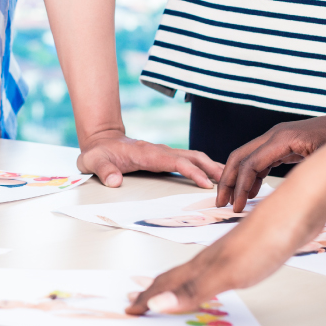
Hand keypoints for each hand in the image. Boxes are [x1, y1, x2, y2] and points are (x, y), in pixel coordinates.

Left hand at [76, 129, 221, 188]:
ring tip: (231, 179)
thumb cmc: (98, 153)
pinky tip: (216, 175)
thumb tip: (114, 182)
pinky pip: (189, 160)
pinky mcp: (166, 157)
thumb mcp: (93, 162)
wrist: (101, 141)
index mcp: (146, 153)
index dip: (192, 171)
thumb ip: (104, 171)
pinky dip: (204, 167)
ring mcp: (164, 153)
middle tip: (231, 181)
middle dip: (211, 168)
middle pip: (191, 156)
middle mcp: (159, 151)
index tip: (206, 183)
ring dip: (212, 166)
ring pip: (194, 157)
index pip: (174, 161)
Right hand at [125, 213, 311, 314]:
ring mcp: (226, 255)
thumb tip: (157, 303)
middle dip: (153, 291)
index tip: (130, 308)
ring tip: (166, 293)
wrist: (294, 214)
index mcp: (201, 264)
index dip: (146, 298)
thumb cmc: (264, 241)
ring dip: (174, 285)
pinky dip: (200, 281)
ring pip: (191, 273)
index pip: (165, 284)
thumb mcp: (226, 273)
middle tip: (138, 301)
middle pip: (174, 277)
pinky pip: (211, 272)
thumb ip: (193, 290)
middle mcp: (209, 258)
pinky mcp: (243, 255)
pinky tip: (212, 280)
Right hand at [218, 109, 325, 210]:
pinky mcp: (285, 143)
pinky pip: (261, 159)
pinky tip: (253, 192)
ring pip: (247, 158)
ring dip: (237, 178)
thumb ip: (304, 177)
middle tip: (221, 203)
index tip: (236, 208)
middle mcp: (275, 135)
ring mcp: (279, 138)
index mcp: (282, 138)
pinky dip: (252, 175)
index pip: (250, 164)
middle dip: (227, 180)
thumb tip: (286, 201)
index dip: (240, 187)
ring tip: (233, 201)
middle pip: (240, 156)